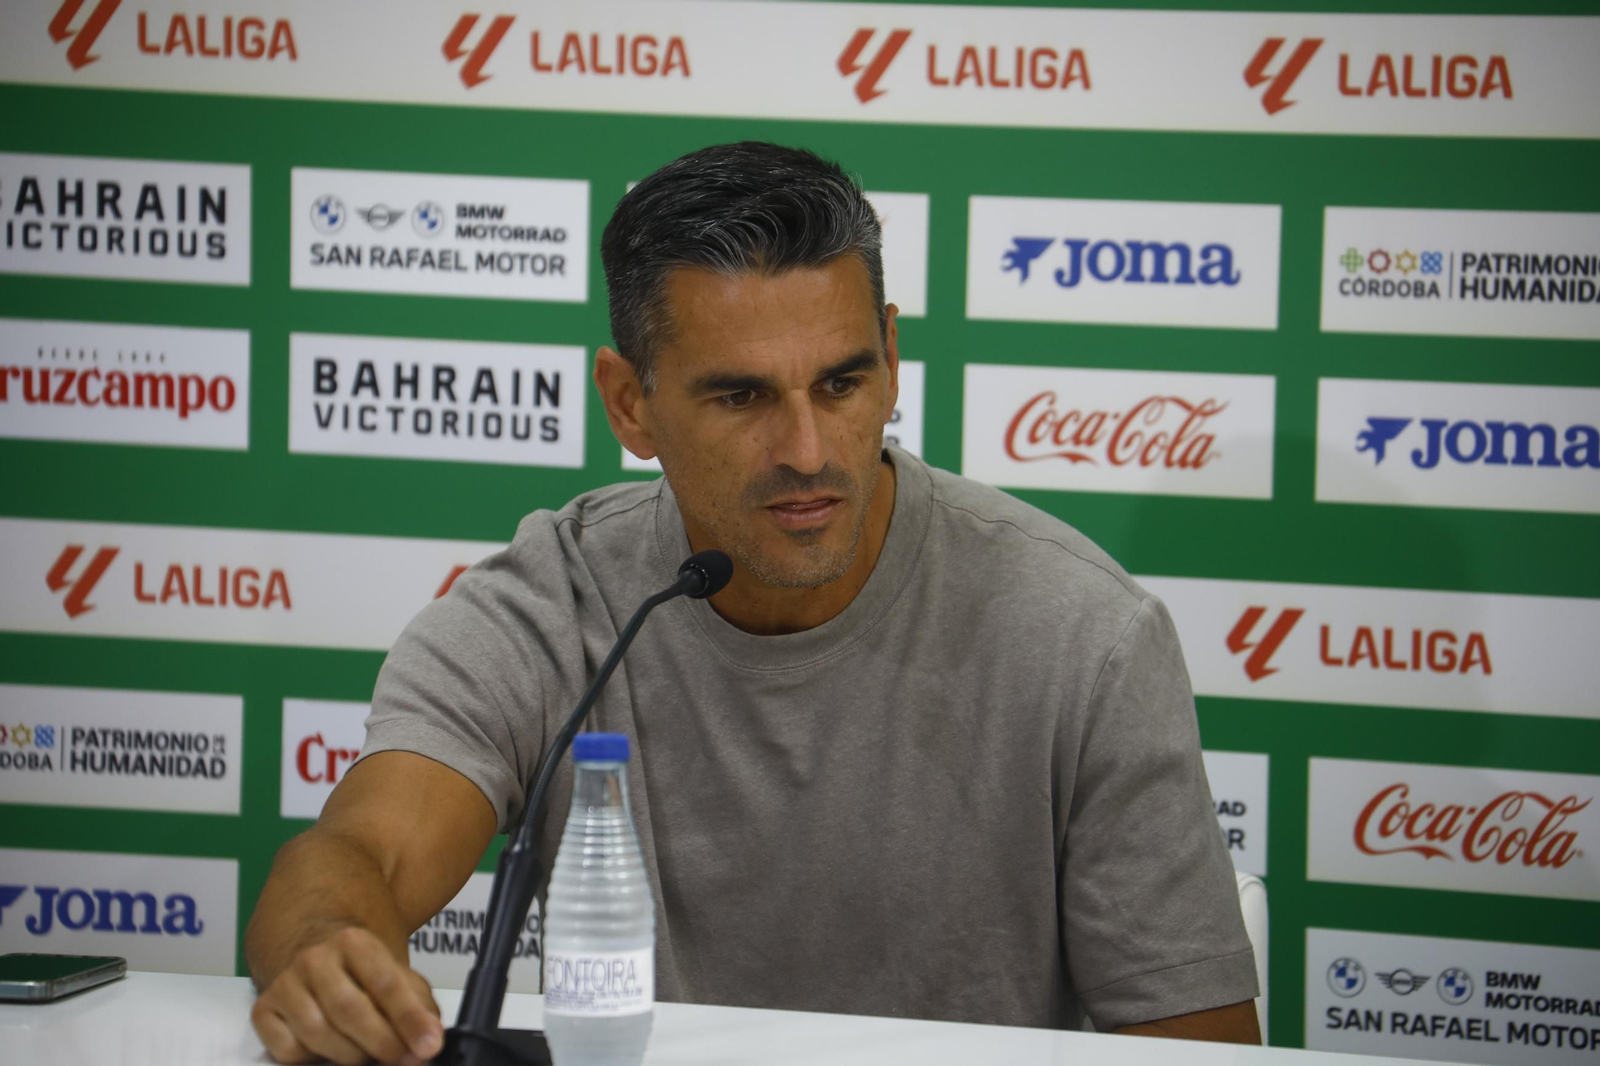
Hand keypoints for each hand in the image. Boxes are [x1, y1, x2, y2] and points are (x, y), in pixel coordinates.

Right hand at [252, 926, 444, 1064]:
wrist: (314, 952)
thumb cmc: (361, 972)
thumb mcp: (396, 975)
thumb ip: (417, 1006)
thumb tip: (429, 1041)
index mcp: (355, 942)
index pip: (385, 983)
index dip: (410, 1019)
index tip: (428, 1047)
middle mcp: (315, 958)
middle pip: (348, 1009)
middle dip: (381, 1042)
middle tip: (402, 1059)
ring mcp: (285, 984)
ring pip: (316, 1033)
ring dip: (349, 1055)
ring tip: (369, 1055)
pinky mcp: (263, 1010)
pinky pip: (287, 1049)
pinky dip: (311, 1059)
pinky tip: (329, 1050)